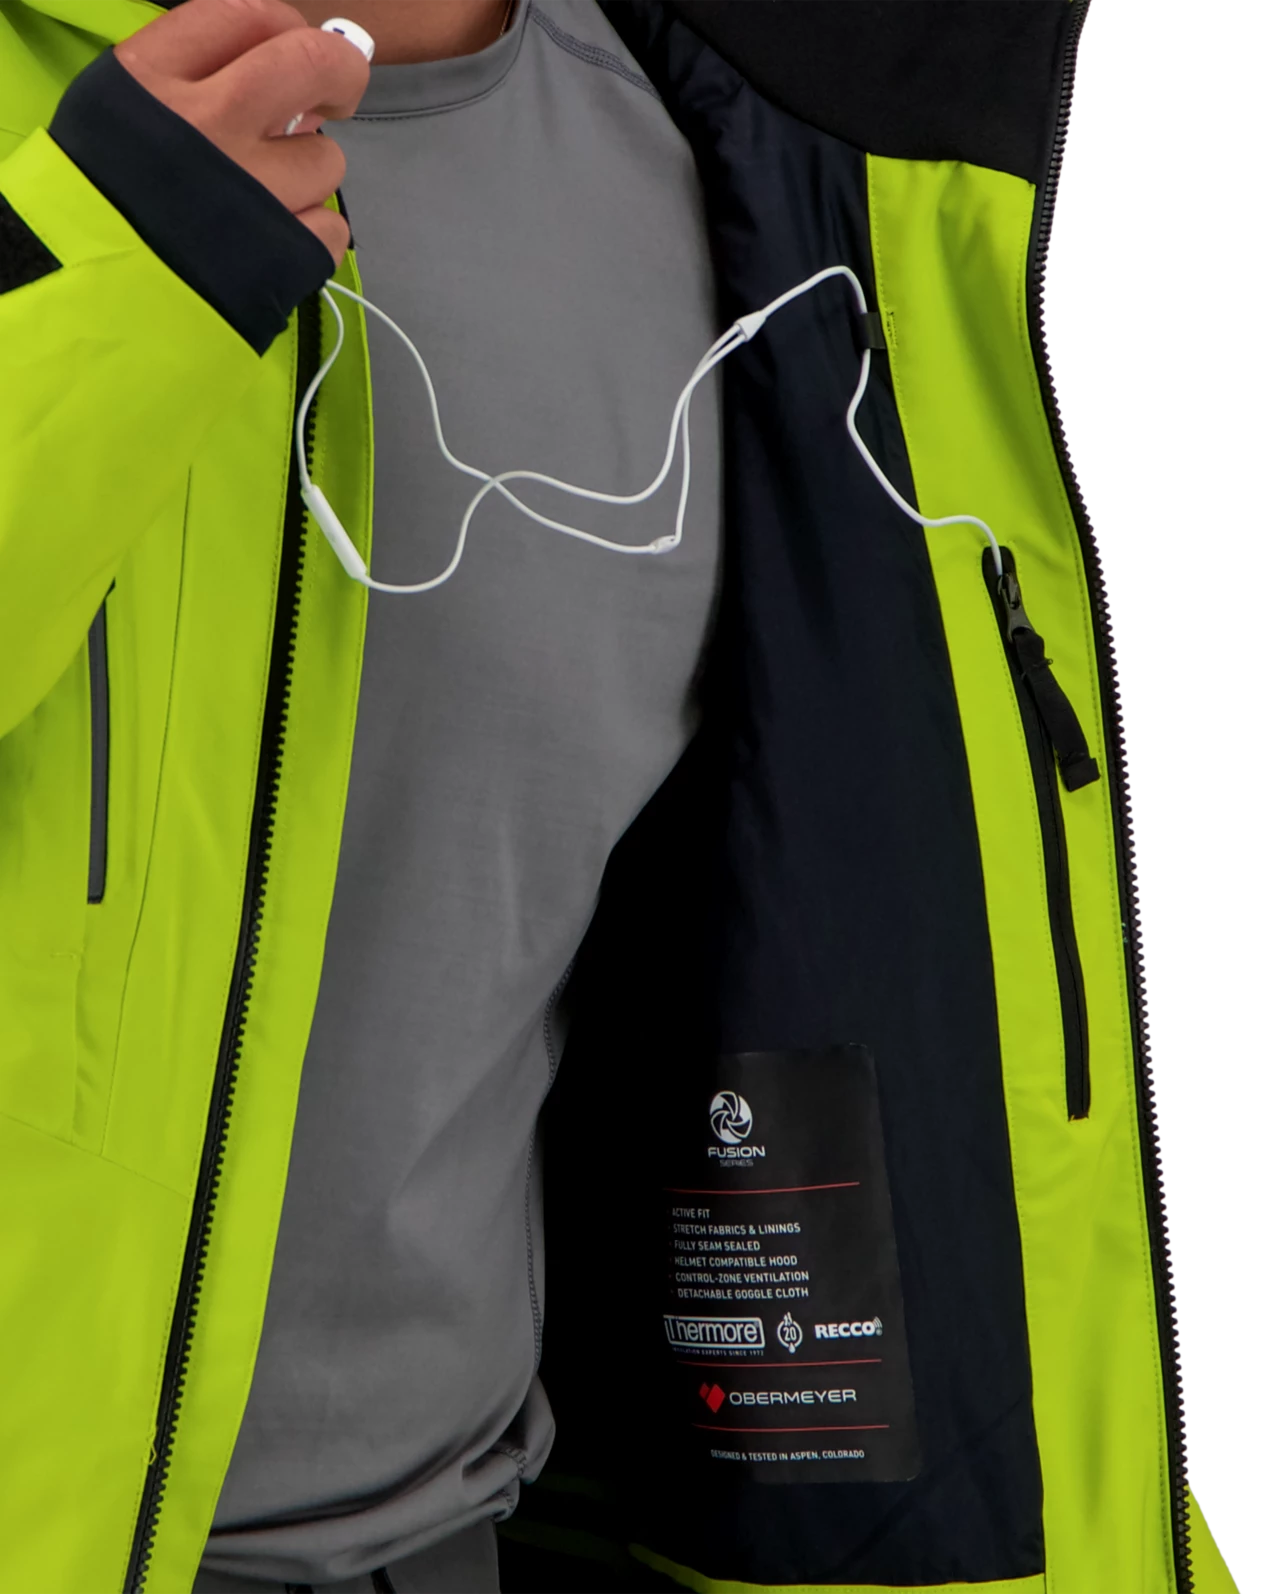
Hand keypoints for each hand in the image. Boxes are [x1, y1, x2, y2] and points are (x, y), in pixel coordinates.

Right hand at [114, 0, 369, 266]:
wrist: (86, 301)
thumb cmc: (105, 205)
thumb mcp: (121, 115)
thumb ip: (192, 82)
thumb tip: (278, 80)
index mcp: (156, 78)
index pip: (248, 15)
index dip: (288, 29)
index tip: (297, 51)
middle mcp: (208, 124)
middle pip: (311, 63)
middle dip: (339, 74)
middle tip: (335, 96)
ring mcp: (252, 193)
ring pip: (326, 159)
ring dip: (309, 177)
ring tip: (267, 201)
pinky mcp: (284, 255)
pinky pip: (330, 227)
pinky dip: (311, 236)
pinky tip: (274, 245)